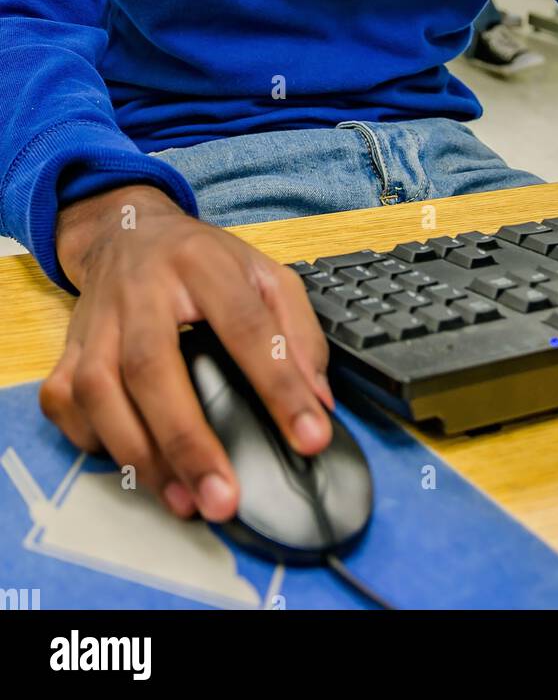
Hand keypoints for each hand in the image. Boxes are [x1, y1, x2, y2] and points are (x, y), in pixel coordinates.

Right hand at [40, 184, 333, 521]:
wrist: (126, 231)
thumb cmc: (202, 261)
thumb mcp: (264, 273)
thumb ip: (299, 331)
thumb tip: (318, 402)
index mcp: (202, 263)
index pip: (245, 325)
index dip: (279, 385)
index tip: (309, 437)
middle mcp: (141, 290)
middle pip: (152, 365)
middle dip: (187, 439)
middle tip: (222, 497)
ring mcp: (97, 320)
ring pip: (99, 390)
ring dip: (140, 454)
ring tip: (184, 500)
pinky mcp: (67, 347)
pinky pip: (65, 402)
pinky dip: (92, 440)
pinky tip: (132, 464)